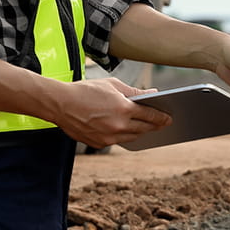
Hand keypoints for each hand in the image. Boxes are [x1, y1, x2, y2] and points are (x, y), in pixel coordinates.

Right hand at [50, 77, 171, 149]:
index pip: (150, 115)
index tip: (169, 118)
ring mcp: (108, 137)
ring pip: (131, 137)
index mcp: (123, 109)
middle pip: (144, 129)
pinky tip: (125, 129)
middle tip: (162, 123)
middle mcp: (118, 126)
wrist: (60, 104)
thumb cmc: (86, 90)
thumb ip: (134, 91)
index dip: (162, 117)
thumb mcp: (112, 85)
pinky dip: (122, 135)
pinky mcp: (99, 144)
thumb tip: (153, 94)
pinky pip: (116, 141)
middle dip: (154, 126)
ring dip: (139, 132)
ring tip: (146, 127)